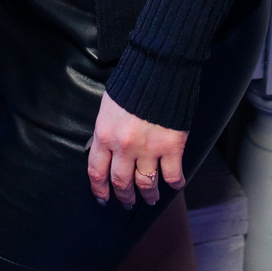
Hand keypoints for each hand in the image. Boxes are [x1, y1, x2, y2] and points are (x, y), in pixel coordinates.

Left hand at [87, 92, 186, 208]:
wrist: (158, 68)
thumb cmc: (131, 84)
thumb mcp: (107, 108)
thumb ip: (104, 131)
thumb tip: (99, 149)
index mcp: (104, 135)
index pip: (96, 171)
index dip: (99, 189)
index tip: (103, 199)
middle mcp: (124, 147)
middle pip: (121, 182)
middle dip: (124, 196)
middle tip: (127, 202)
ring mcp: (148, 148)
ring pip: (146, 183)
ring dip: (148, 194)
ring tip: (150, 199)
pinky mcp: (171, 147)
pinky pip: (171, 175)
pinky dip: (174, 183)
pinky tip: (174, 184)